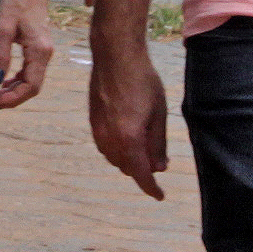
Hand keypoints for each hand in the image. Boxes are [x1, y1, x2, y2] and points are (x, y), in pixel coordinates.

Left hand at [0, 0, 54, 108]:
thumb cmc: (15, 2)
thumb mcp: (3, 28)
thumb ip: (1, 55)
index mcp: (40, 51)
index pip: (31, 85)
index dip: (14, 98)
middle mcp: (46, 54)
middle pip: (33, 86)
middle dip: (13, 97)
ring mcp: (44, 51)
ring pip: (32, 79)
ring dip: (15, 89)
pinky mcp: (39, 47)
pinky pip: (31, 69)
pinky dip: (18, 78)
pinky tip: (5, 80)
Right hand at [88, 39, 171, 198]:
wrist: (116, 56)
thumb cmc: (142, 82)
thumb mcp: (159, 114)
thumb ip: (157, 144)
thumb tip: (160, 166)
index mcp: (128, 138)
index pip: (140, 174)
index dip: (151, 188)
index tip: (159, 196)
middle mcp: (109, 138)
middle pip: (125, 167)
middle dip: (141, 170)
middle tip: (159, 161)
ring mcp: (97, 129)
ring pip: (113, 158)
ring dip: (128, 159)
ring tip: (144, 147)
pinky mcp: (92, 120)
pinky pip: (104, 145)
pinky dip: (116, 149)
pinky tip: (127, 136)